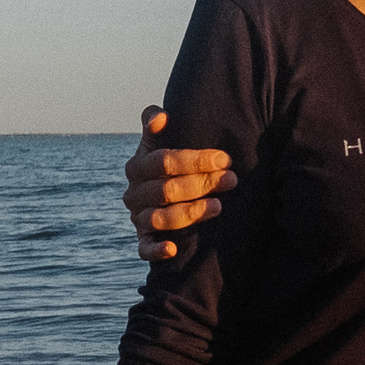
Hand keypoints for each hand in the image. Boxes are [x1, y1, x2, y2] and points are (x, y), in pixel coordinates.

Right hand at [123, 105, 235, 260]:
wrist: (162, 196)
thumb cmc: (168, 167)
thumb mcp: (159, 144)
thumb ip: (155, 127)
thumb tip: (159, 115)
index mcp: (136, 167)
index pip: (164, 161)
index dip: (195, 160)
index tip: (224, 159)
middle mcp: (133, 193)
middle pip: (167, 190)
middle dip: (202, 183)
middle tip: (231, 179)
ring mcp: (137, 218)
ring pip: (159, 218)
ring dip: (190, 212)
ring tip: (219, 206)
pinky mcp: (143, 240)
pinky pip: (144, 249)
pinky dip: (156, 250)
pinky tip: (173, 249)